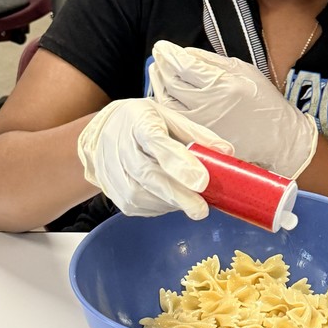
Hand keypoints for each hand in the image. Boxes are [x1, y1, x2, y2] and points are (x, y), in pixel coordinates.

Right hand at [77, 97, 233, 219]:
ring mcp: (115, 174)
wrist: (101, 134)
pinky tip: (172, 199)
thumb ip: (198, 135)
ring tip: (191, 200)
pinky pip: (141, 206)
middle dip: (179, 195)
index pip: (158, 144)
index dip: (180, 164)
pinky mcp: (115, 194)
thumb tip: (226, 152)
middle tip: (201, 209)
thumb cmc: (141, 124)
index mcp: (139, 123)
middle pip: (150, 176)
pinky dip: (162, 206)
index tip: (201, 181)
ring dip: (172, 202)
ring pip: (145, 196)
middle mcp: (122, 149)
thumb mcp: (169, 118)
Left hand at [148, 40, 317, 178]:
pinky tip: (164, 93)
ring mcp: (200, 125)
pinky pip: (172, 118)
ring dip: (158, 83)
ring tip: (158, 71)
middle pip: (171, 82)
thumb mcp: (244, 71)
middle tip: (159, 55)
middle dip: (161, 65)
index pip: (184, 66)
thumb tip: (186, 54)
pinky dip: (164, 103)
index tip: (163, 47)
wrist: (277, 139)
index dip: (169, 54)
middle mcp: (208, 106)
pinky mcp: (198, 138)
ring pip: (166, 101)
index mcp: (222, 85)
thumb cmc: (264, 103)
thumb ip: (212, 61)